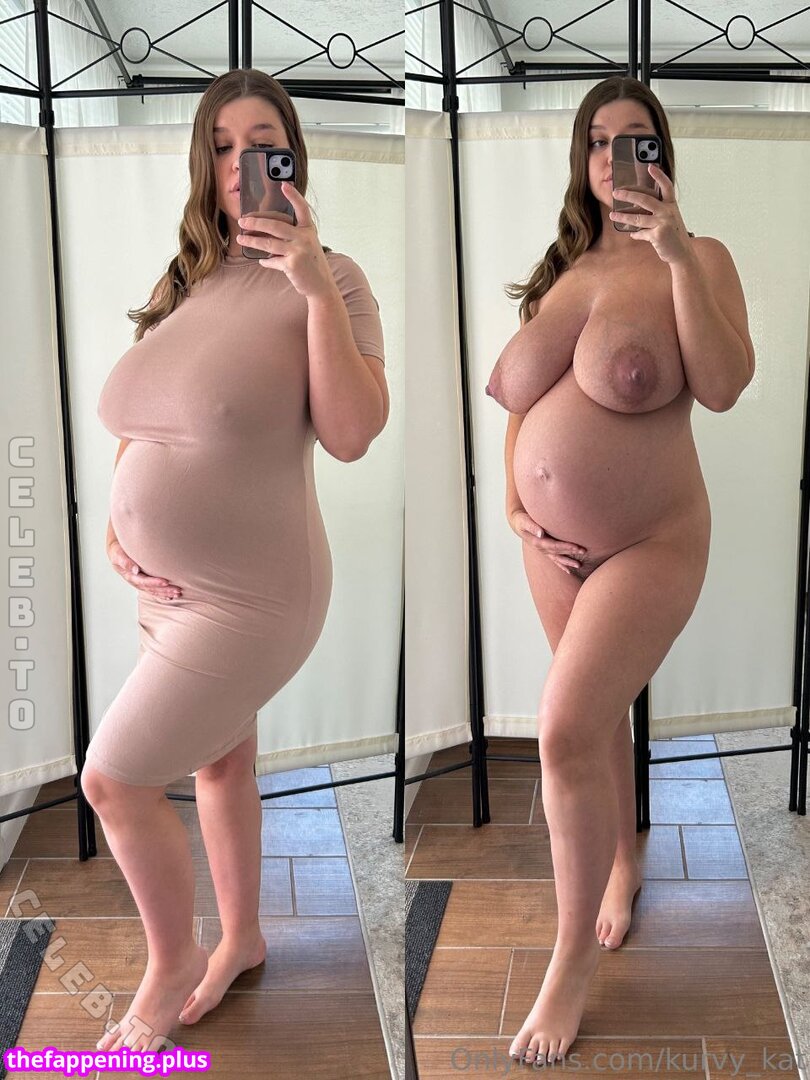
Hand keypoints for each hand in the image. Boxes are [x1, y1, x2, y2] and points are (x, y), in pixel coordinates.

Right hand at [106, 538, 182, 601]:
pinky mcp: (144, 582)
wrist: (117, 551)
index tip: (166, 582)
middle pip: (151, 588)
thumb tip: (135, 569)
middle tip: (177, 590)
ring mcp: (140, 583)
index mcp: (129, 576)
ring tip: (178, 593)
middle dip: (164, 590)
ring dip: (166, 593)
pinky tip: (171, 596)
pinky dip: (163, 594)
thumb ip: (125, 561)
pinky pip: (154, 590)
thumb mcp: (117, 554)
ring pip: (154, 591)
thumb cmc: (118, 550)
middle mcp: (136, 581)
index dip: (154, 582)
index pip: (143, 581)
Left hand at [236, 181, 335, 298]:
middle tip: (243, 221)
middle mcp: (304, 238)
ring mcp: (298, 250)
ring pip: (269, 243)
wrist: (321, 286)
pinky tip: (261, 260)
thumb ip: (293, 236)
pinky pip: (272, 260)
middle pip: (275, 225)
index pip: (302, 208)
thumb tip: (268, 231)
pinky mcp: (292, 264)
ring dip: (252, 240)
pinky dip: (265, 261)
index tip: (284, 185)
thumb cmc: (312, 264)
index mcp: (309, 230)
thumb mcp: (308, 245)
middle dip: (256, 222)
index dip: (293, 196)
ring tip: (241, 238)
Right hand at [508, 509, 586, 573]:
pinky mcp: (546, 551)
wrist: (519, 524)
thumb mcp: (524, 521)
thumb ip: (532, 526)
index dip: (565, 547)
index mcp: (537, 542)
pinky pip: (555, 560)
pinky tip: (569, 571)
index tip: (576, 547)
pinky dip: (562, 565)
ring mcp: (544, 551)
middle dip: (571, 552)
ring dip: (568, 562)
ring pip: (558, 558)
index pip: (554, 546)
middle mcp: (541, 549)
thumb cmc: (522, 520)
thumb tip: (541, 533)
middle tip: (583, 551)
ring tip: (579, 565)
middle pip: (558, 552)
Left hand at [609, 162, 692, 265]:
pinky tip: (632, 234)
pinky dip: (636, 234)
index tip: (650, 167)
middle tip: (616, 193)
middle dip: (628, 195)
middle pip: (645, 199)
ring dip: (623, 217)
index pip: (666, 186)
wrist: (682, 253)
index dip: (659, 176)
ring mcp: (663, 223)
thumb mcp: (669, 219)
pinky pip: (641, 233)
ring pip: (638, 218)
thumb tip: (638, 210)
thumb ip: (657, 212)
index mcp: (671, 205)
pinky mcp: (658, 235)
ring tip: (613, 215)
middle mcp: (668, 211)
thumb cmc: (675, 235)